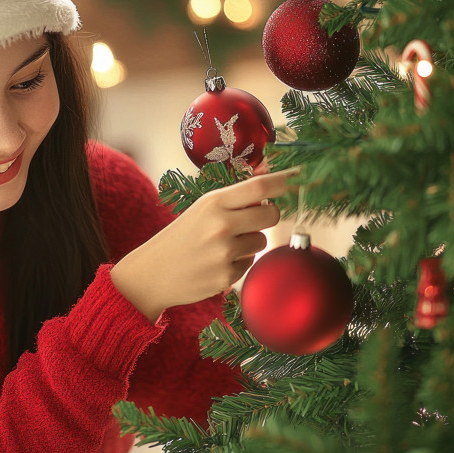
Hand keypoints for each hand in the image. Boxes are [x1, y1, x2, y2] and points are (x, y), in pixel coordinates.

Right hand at [111, 168, 295, 319]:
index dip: (286, 180)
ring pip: (262, 241)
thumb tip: (271, 186)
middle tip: (252, 219)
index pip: (260, 187)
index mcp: (214, 202)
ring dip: (250, 242)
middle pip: (271, 214)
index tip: (303, 175)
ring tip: (221, 245)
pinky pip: (250, 263)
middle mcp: (222, 226)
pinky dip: (238, 262)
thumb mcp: (202, 209)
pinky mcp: (226, 277)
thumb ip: (234, 200)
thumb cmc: (181, 236)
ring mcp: (224, 253)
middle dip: (269, 215)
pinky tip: (215, 262)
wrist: (150, 273)